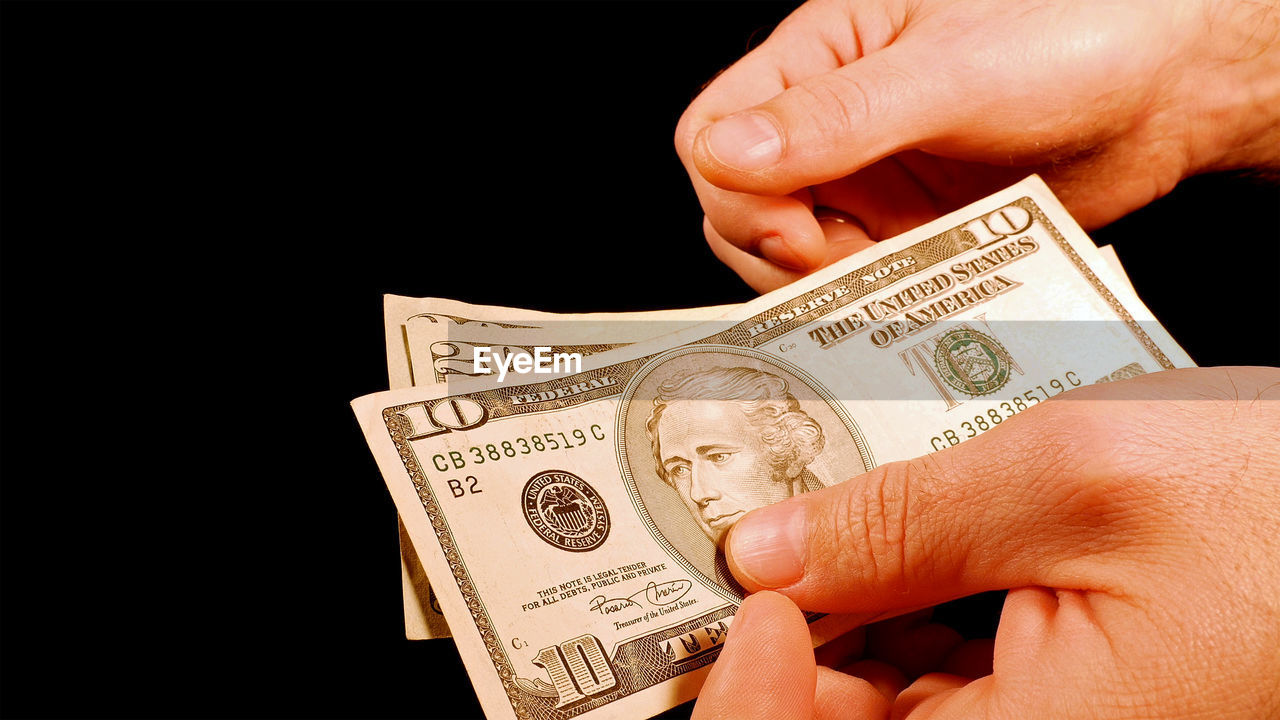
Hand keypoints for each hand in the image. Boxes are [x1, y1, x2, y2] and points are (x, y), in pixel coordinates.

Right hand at [675, 0, 1279, 290]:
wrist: (1174, 88)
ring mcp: (865, 182)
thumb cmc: (1077, 34)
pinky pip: (854, 280)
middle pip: (737, 207)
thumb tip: (728, 152)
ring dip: (821, 286)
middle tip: (843, 266)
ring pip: (787, 255)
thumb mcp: (951, 72)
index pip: (713, 133)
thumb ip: (838, 116)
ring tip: (889, 283)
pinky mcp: (905, 233)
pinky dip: (867, 303)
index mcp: (821, 56)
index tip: (798, 228)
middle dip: (775, 252)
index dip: (738, 192)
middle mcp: (830, 123)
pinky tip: (909, 301)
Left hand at [692, 367, 1279, 718]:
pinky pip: (949, 666)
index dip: (740, 688)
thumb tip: (763, 553)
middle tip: (755, 518)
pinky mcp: (1065, 697)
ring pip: (887, 688)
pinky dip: (908, 595)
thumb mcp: (1075, 479)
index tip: (726, 582)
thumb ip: (899, 523)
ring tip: (828, 505)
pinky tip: (899, 528)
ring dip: (845, 599)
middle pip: (839, 718)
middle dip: (787, 623)